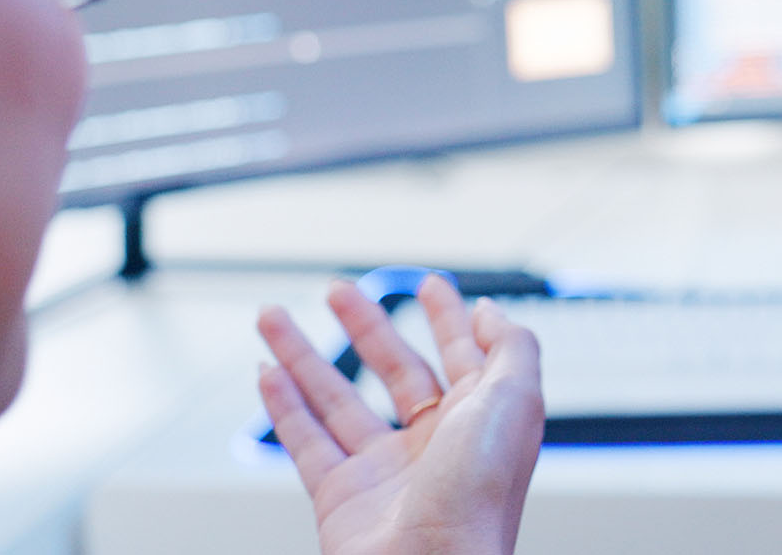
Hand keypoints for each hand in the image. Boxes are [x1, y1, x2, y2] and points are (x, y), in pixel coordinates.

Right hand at [257, 274, 544, 554]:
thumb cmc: (479, 498)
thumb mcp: (515, 400)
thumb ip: (510, 346)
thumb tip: (492, 312)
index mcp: (481, 419)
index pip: (462, 353)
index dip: (448, 316)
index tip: (430, 284)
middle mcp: (434, 444)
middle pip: (395, 370)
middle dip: (366, 326)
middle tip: (337, 289)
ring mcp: (385, 472)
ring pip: (337, 399)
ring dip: (302, 355)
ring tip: (272, 317)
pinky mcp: (340, 497)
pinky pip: (305, 441)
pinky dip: (282, 406)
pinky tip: (265, 374)